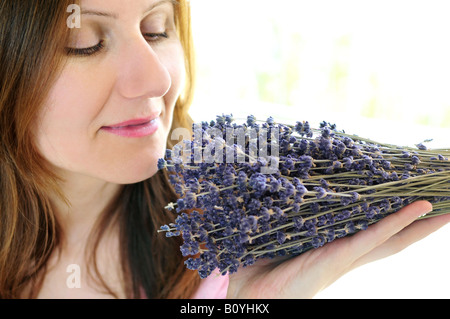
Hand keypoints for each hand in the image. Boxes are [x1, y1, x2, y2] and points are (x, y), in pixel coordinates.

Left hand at [226, 201, 449, 297]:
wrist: (249, 292)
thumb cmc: (260, 263)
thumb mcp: (281, 235)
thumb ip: (289, 218)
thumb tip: (283, 189)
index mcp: (336, 249)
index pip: (374, 232)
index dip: (397, 218)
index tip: (416, 201)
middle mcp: (348, 253)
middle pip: (394, 237)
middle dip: (422, 223)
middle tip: (444, 204)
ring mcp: (346, 256)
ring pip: (394, 237)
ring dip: (422, 221)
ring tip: (446, 206)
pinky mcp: (340, 257)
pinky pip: (375, 237)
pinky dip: (399, 221)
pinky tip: (420, 207)